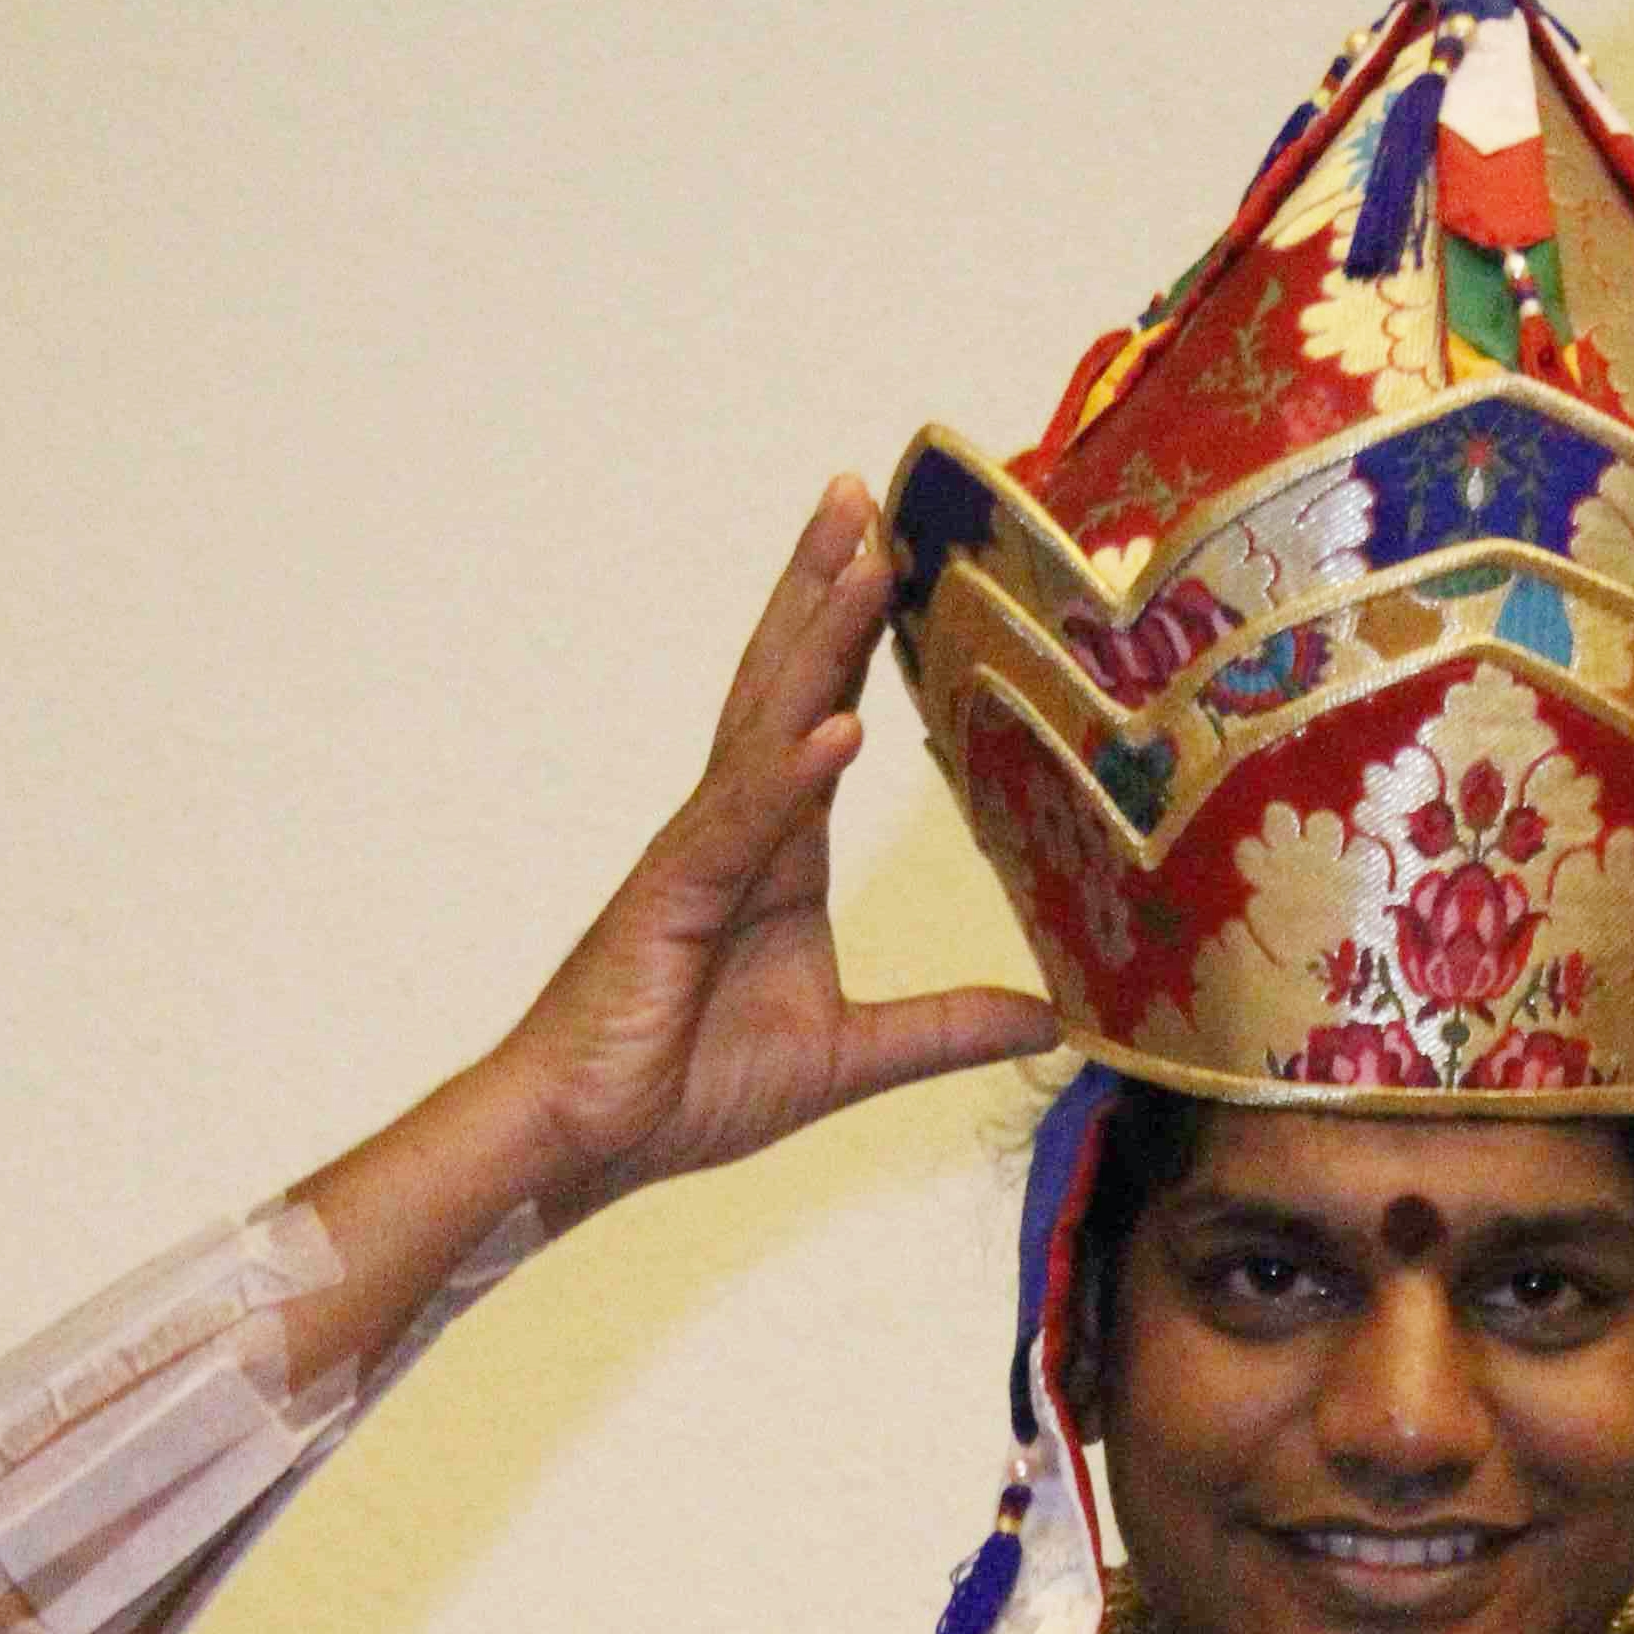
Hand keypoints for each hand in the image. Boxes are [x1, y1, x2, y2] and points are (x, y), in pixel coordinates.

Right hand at [493, 479, 1053, 1212]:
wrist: (586, 1142)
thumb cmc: (682, 1086)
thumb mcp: (848, 1058)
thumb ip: (945, 1030)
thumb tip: (1047, 1018)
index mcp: (774, 852)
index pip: (820, 715)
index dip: (855, 635)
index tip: (899, 554)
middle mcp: (735, 832)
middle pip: (784, 683)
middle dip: (824, 586)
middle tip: (863, 491)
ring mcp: (699, 856)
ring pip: (764, 726)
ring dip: (814, 639)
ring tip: (861, 557)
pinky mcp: (672, 901)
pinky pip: (739, 827)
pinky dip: (786, 776)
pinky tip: (834, 728)